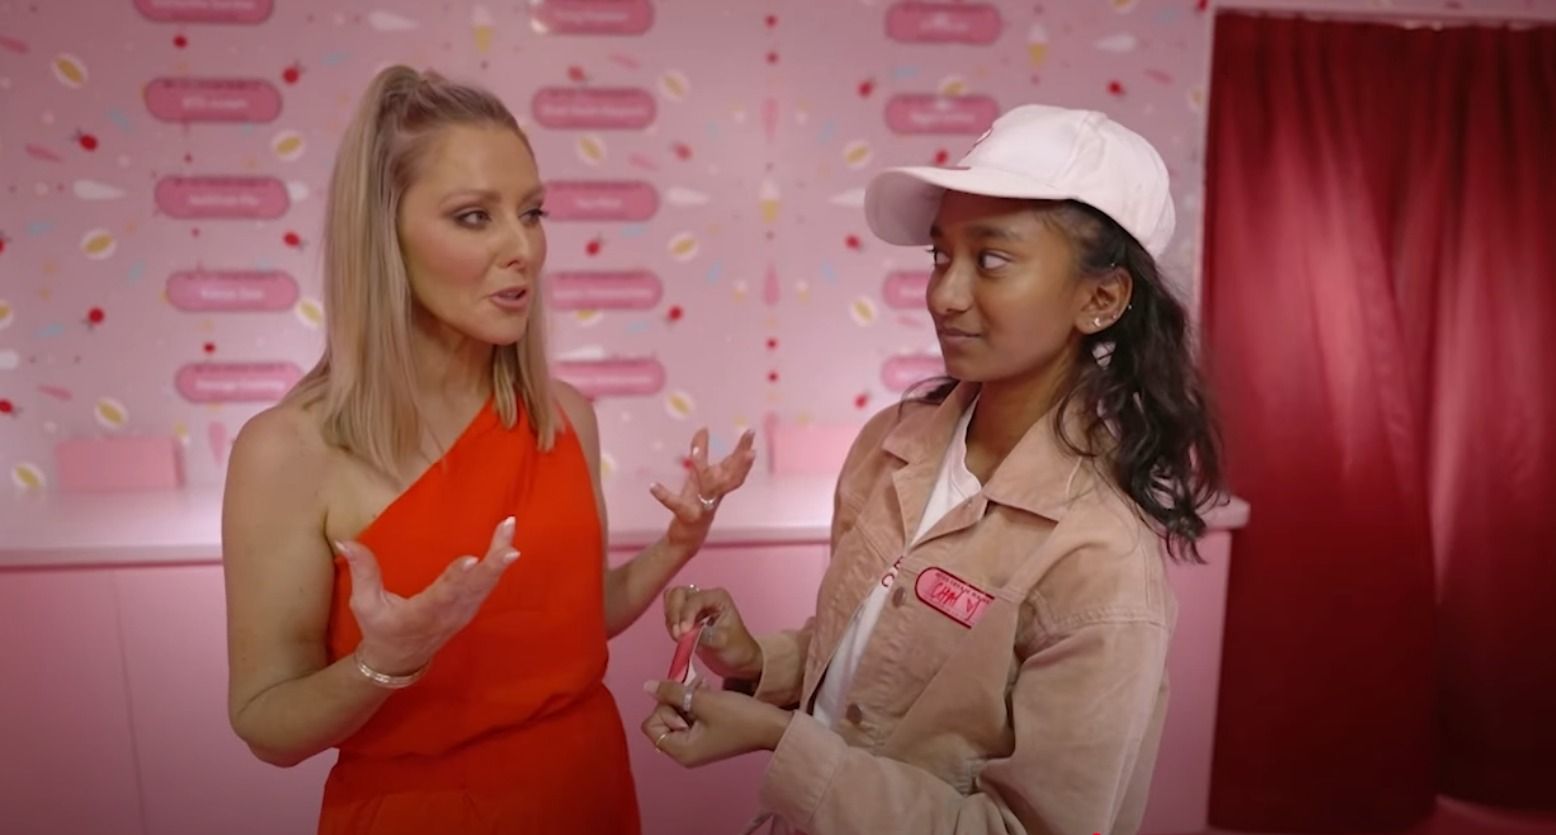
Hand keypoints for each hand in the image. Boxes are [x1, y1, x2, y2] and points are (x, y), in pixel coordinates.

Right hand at [334, 516, 519, 675]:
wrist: (400, 660)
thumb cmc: (380, 629)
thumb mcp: (364, 604)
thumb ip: (362, 571)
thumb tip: (344, 540)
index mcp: (421, 615)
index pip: (442, 596)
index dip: (457, 578)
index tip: (472, 559)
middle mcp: (448, 615)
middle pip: (473, 588)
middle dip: (493, 564)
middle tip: (509, 540)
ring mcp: (463, 613)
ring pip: (486, 585)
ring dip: (499, 558)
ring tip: (509, 528)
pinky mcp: (470, 608)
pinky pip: (487, 586)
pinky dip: (498, 565)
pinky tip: (507, 543)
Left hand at [641, 679, 791, 767]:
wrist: (772, 726)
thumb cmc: (740, 717)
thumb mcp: (704, 701)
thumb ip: (672, 692)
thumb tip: (647, 686)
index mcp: (681, 751)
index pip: (651, 725)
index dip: (663, 707)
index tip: (683, 700)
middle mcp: (684, 752)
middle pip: (662, 719)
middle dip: (676, 700)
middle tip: (695, 689)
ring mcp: (695, 744)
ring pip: (676, 714)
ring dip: (686, 697)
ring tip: (703, 688)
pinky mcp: (705, 735)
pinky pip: (689, 715)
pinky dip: (695, 702)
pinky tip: (707, 691)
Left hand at [650, 427, 756, 555]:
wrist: (688, 536)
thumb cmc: (696, 501)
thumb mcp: (698, 475)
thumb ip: (701, 451)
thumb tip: (703, 428)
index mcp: (719, 483)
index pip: (735, 464)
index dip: (743, 449)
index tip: (750, 431)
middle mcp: (716, 494)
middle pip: (731, 477)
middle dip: (741, 463)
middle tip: (752, 450)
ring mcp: (703, 506)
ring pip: (708, 489)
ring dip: (704, 474)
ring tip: (697, 456)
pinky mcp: (686, 516)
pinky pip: (675, 504)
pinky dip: (664, 496)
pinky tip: (653, 486)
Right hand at [662, 585, 762, 680]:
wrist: (738, 660)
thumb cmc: (736, 648)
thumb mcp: (723, 642)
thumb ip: (703, 635)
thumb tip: (683, 632)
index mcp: (717, 597)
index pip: (695, 600)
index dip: (686, 614)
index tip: (682, 633)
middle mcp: (704, 596)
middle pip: (678, 594)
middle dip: (674, 613)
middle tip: (677, 634)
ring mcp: (694, 605)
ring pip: (671, 601)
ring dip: (671, 619)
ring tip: (678, 637)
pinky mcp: (686, 616)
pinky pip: (671, 614)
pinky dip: (671, 625)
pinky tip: (678, 637)